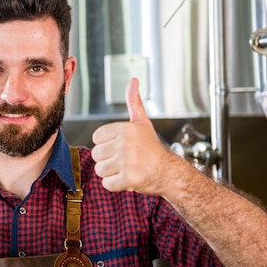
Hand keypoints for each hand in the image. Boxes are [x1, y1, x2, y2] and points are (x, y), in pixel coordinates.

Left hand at [91, 78, 174, 194]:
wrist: (170, 173)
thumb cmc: (153, 148)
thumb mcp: (142, 122)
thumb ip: (133, 102)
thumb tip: (133, 81)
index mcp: (126, 128)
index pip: (96, 138)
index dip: (106, 144)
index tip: (121, 147)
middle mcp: (126, 143)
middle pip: (96, 154)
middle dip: (108, 160)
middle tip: (125, 160)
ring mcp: (127, 162)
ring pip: (100, 170)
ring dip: (111, 173)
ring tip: (126, 169)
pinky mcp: (129, 179)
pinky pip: (107, 184)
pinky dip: (115, 185)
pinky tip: (128, 179)